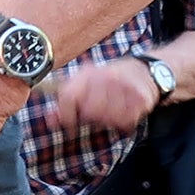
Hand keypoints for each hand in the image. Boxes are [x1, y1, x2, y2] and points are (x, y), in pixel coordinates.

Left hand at [45, 57, 159, 134]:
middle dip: (91, 117)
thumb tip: (50, 120)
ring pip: (108, 119)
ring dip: (109, 120)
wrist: (144, 70)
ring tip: (113, 109)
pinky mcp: (141, 97)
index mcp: (86, 73)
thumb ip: (66, 102)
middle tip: (97, 113)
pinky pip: (127, 121)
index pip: (68, 96)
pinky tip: (126, 110)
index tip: (69, 124)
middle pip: (90, 112)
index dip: (65, 114)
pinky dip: (125, 121)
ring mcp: (124, 86)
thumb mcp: (85, 84)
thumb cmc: (108, 81)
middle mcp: (104, 77)